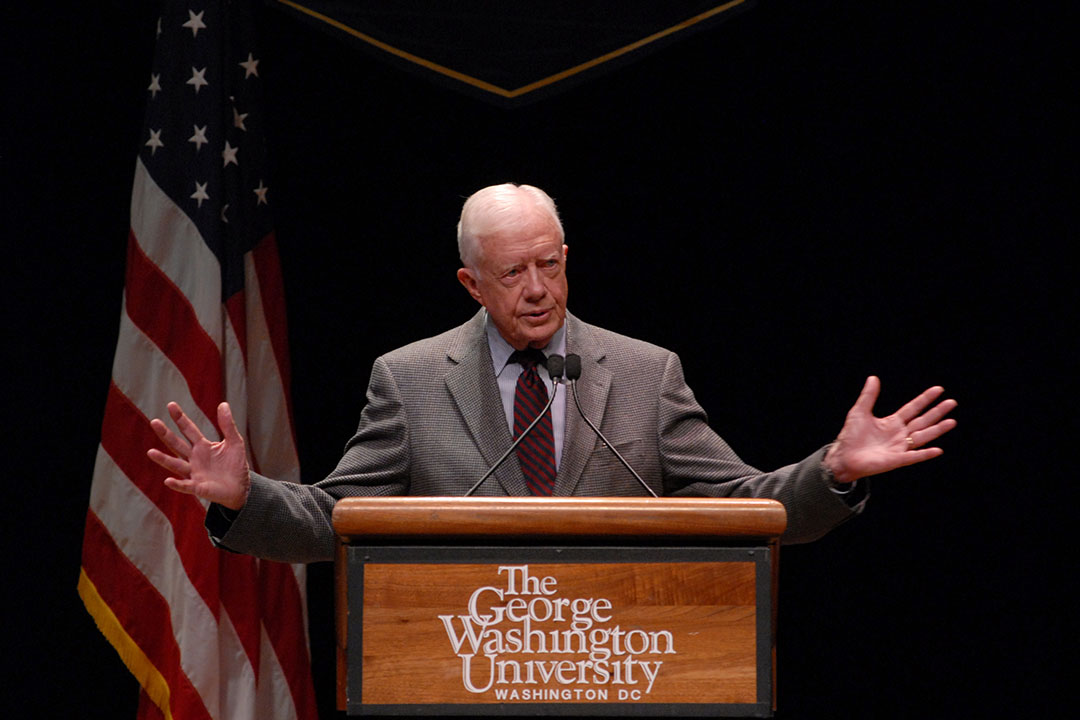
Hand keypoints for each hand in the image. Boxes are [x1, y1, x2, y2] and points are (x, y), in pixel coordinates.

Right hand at [147, 401, 250, 509]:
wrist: (240, 488)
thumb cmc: (235, 465)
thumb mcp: (234, 442)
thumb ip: (228, 425)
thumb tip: (223, 404)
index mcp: (202, 446)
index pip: (188, 429)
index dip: (180, 418)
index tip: (171, 405)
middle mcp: (194, 458)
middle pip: (177, 444)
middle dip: (166, 434)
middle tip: (154, 422)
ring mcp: (194, 473)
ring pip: (176, 465)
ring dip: (164, 459)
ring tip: (151, 452)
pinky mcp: (198, 487)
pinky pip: (186, 486)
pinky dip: (177, 484)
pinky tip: (168, 480)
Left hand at [824, 376, 956, 483]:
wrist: (844, 456)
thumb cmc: (851, 436)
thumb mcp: (859, 412)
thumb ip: (868, 396)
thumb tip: (873, 378)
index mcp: (892, 422)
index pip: (913, 408)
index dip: (925, 399)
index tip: (939, 390)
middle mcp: (899, 434)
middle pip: (922, 421)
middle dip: (937, 412)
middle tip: (952, 402)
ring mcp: (899, 447)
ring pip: (923, 437)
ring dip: (937, 430)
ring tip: (951, 421)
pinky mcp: (896, 459)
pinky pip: (914, 456)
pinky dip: (925, 454)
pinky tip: (937, 450)